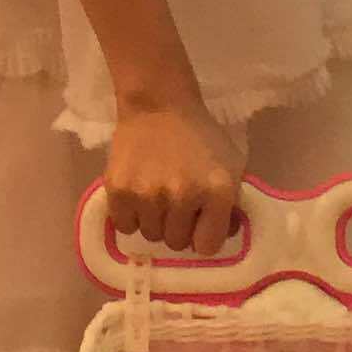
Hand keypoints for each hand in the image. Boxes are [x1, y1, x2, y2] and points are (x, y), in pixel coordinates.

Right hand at [105, 96, 241, 256]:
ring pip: (151, 236)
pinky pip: (124, 226)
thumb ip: (232, 203)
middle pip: (177, 243)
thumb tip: (225, 234)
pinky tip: (138, 195)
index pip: (208, 247)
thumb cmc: (199, 136)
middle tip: (176, 204)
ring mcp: (148, 194)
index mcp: (216, 191)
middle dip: (178, 228)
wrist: (158, 105)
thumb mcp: (230, 164)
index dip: (204, 236)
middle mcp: (183, 196)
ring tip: (156, 195)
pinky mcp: (119, 189)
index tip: (199, 222)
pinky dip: (130, 216)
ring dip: (154, 221)